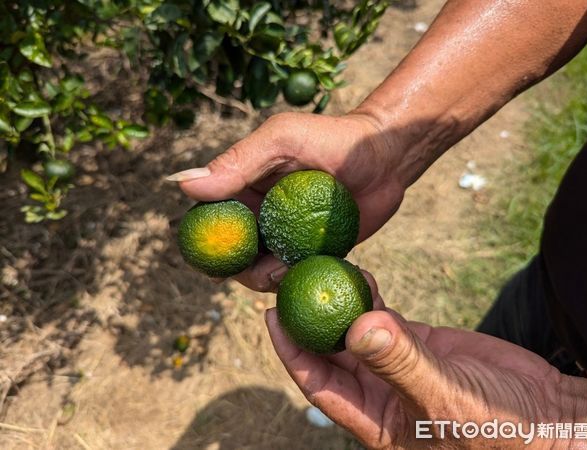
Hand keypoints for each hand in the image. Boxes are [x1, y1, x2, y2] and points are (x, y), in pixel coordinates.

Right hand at [174, 112, 405, 291]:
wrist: (386, 157)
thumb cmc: (332, 138)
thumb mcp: (283, 140)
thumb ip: (238, 161)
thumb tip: (183, 184)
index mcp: (244, 186)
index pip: (211, 217)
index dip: (204, 241)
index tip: (209, 258)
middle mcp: (260, 213)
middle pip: (232, 252)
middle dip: (236, 269)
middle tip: (258, 269)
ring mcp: (286, 235)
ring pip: (259, 269)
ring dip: (264, 278)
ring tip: (286, 267)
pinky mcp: (311, 252)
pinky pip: (293, 275)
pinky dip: (292, 281)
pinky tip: (306, 272)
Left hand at [266, 273, 586, 448]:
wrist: (543, 413)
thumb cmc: (497, 427)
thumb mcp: (443, 396)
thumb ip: (400, 362)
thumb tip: (354, 328)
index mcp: (374, 420)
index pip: (317, 383)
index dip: (290, 350)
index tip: (271, 315)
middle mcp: (378, 391)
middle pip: (328, 352)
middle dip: (307, 319)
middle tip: (288, 281)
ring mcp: (397, 363)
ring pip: (353, 329)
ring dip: (337, 303)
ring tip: (320, 269)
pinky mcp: (418, 343)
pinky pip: (383, 316)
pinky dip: (369, 295)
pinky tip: (358, 274)